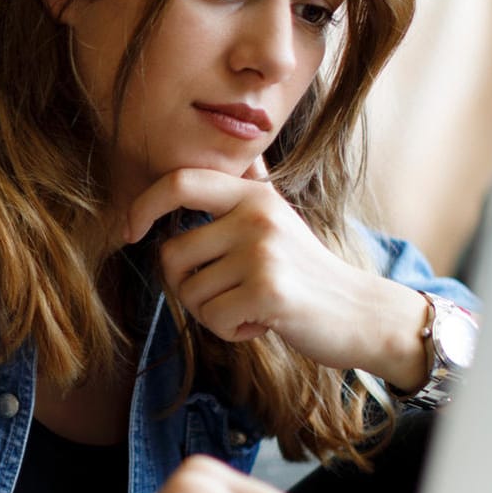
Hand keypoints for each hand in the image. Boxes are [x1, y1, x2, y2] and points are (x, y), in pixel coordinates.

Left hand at [122, 165, 405, 373]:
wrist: (362, 313)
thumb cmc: (307, 273)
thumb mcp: (278, 219)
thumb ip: (246, 192)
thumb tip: (218, 161)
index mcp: (253, 195)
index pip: (180, 182)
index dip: (143, 206)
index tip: (129, 231)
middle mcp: (256, 216)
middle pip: (171, 255)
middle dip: (185, 287)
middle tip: (223, 295)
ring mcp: (263, 252)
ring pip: (189, 293)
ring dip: (212, 313)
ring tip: (252, 306)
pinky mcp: (268, 290)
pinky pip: (213, 319)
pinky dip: (231, 331)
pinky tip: (263, 323)